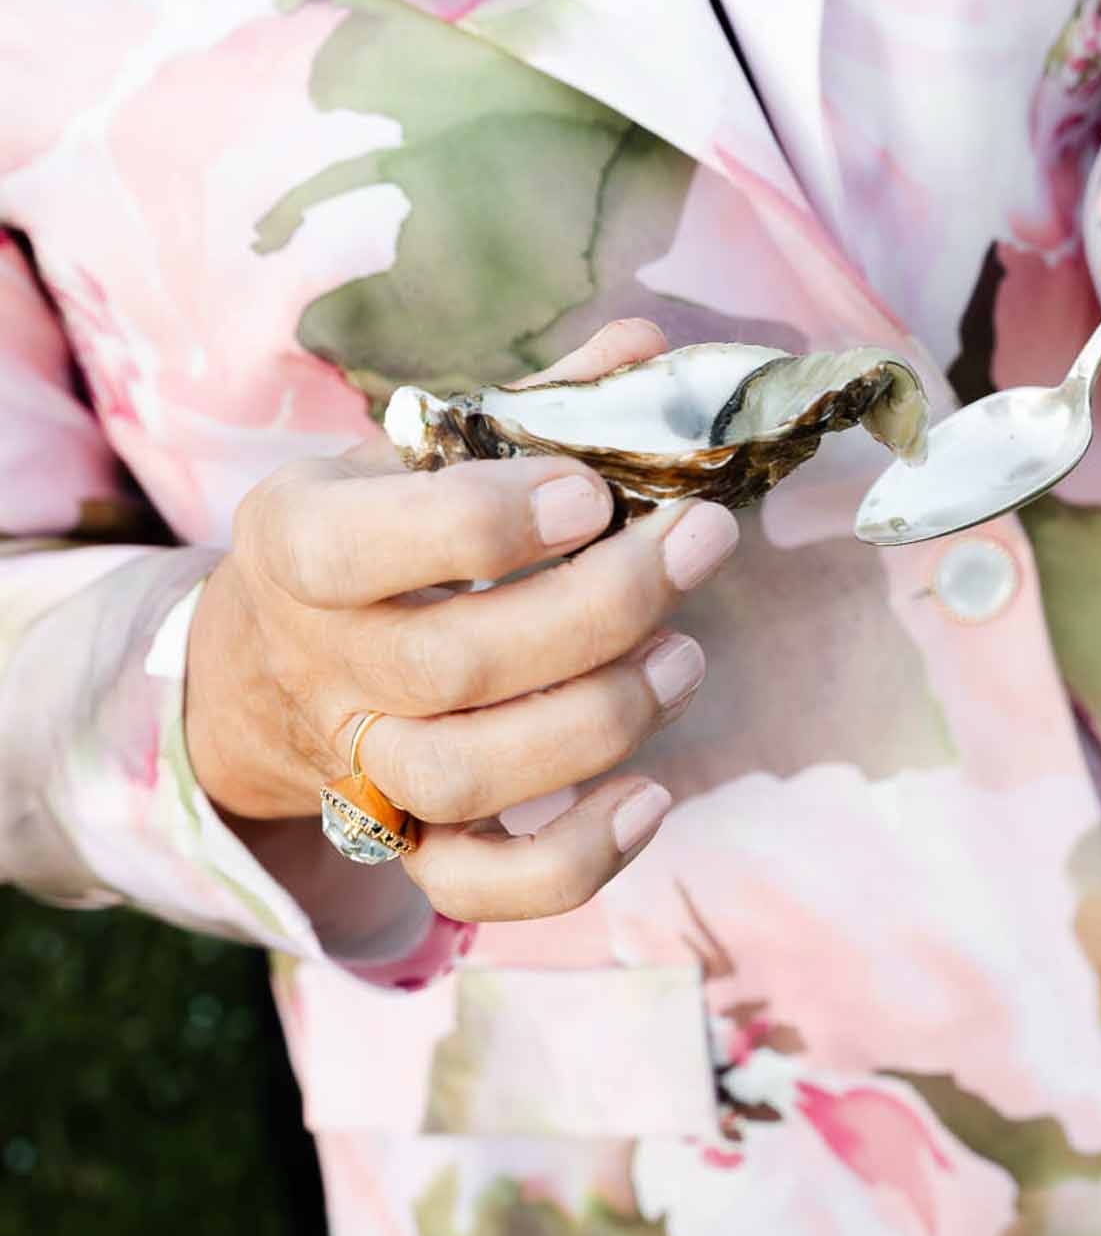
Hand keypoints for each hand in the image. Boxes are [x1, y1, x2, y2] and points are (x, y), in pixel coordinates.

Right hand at [185, 321, 737, 920]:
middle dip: (600, 605)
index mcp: (297, 541)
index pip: (363, 546)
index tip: (595, 490)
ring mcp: (355, 763)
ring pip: (467, 777)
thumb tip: (648, 349)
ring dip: (599, 717)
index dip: (488, 523)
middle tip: (698, 543)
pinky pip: (472, 886)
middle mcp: (318, 661)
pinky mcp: (402, 839)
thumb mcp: (415, 451)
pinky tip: (651, 795)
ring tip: (685, 655)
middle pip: (453, 665)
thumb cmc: (371, 531)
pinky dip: (571, 864)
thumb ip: (532, 404)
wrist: (266, 664)